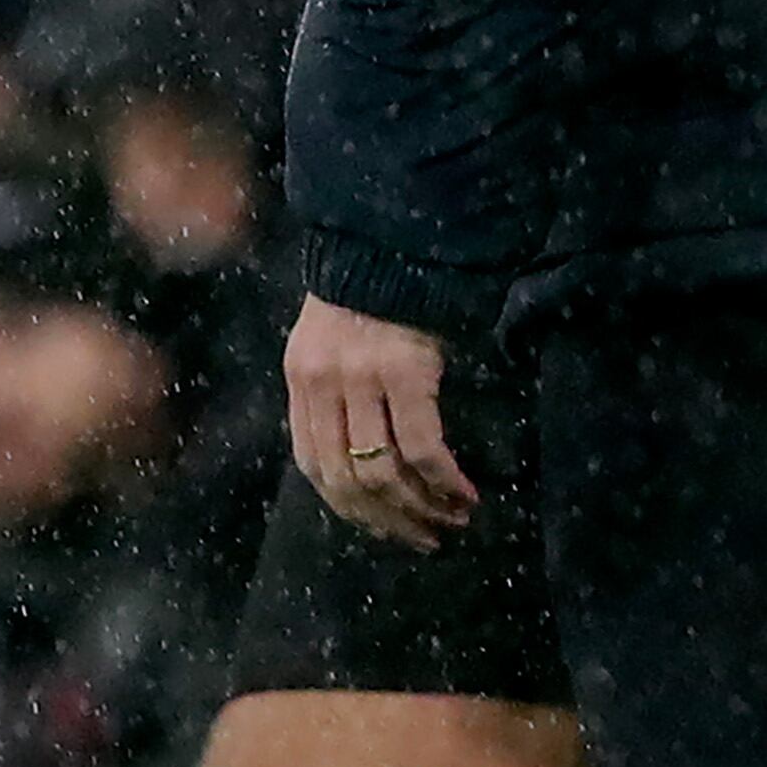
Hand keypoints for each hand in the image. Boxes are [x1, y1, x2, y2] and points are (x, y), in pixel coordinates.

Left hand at [286, 295, 476, 549]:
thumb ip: (336, 389)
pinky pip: (421, 445)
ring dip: (419, 508)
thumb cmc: (374, 282)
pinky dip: (443, 479)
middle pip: (346, 481)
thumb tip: (362, 452)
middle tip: (425, 538)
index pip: (315, 468)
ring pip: (382, 472)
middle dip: (388, 520)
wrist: (396, 229)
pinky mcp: (405, 370)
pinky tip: (464, 492)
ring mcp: (361, 379)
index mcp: (302, 379)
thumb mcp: (334, 336)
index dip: (351, 508)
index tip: (387, 527)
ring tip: (452, 520)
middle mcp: (323, 386)